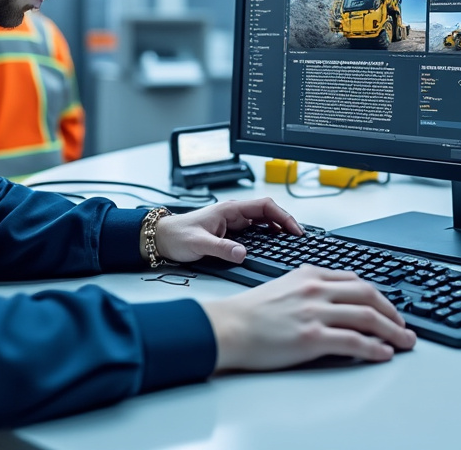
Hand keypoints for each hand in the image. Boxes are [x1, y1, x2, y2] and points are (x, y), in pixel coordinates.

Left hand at [153, 197, 301, 263]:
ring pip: (263, 220)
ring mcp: (233, 222)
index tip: (293, 229)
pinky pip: (255, 230)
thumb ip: (221, 248)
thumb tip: (242, 253)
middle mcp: (233, 213)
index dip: (282, 216)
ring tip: (291, 239)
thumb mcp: (199, 244)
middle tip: (298, 236)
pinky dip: (268, 234)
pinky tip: (273, 243)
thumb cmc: (177, 235)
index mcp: (229, 210)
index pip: (264, 207)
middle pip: (267, 212)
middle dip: (285, 222)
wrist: (161, 238)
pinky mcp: (231, 231)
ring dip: (278, 228)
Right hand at [200, 265, 416, 370]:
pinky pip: (354, 341)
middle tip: (403, 325)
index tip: (388, 307)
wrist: (228, 327)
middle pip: (368, 295)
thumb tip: (334, 301)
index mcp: (309, 274)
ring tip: (404, 342)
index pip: (355, 280)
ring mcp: (315, 312)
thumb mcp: (283, 285)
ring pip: (368, 317)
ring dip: (392, 331)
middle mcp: (316, 289)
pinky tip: (384, 353)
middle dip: (392, 311)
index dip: (378, 295)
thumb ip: (310, 288)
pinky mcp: (312, 337)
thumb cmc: (250, 312)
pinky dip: (374, 348)